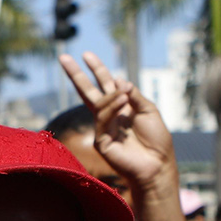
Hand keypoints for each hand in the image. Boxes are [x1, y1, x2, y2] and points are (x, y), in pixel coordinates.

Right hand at [59, 51, 175, 192]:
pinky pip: (103, 118)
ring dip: (112, 95)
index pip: (104, 84)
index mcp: (120, 107)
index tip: (86, 55)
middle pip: (88, 91)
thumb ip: (133, 95)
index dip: (96, 69)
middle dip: (76, 74)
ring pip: (98, 103)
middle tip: (63, 57)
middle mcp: (109, 116)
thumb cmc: (156, 139)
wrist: (158, 164)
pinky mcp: (101, 141)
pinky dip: (112, 108)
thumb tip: (117, 79)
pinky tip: (123, 102)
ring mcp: (103, 128)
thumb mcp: (148, 110)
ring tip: (125, 94)